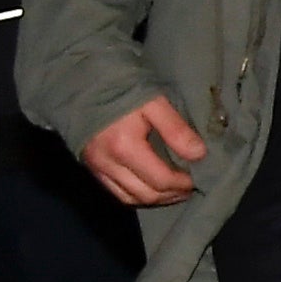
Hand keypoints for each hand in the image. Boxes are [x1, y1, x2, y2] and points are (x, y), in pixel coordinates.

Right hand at [78, 96, 207, 208]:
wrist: (82, 82)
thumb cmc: (121, 88)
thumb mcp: (154, 102)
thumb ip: (176, 129)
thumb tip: (198, 154)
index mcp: (124, 146)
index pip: (160, 180)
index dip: (182, 184)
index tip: (198, 178)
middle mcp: (107, 162)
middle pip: (146, 194)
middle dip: (172, 195)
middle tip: (190, 188)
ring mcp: (96, 167)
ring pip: (129, 198)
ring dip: (155, 199)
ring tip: (175, 191)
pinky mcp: (90, 167)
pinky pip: (114, 192)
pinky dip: (136, 195)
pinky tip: (151, 188)